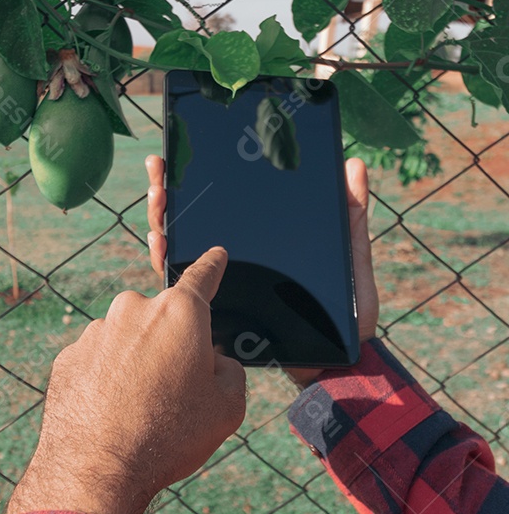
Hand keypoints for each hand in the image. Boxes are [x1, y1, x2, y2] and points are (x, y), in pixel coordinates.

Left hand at [7, 248, 246, 513]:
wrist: (95, 472)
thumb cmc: (168, 436)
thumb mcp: (227, 408)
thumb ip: (230, 371)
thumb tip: (215, 361)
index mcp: (179, 312)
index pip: (202, 276)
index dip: (212, 266)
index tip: (215, 255)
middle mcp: (133, 308)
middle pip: (162, 319)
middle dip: (172, 345)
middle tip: (176, 392)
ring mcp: (95, 332)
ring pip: (127, 341)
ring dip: (137, 364)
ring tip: (141, 412)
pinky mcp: (68, 356)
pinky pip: (98, 362)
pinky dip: (106, 380)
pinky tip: (112, 415)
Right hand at [146, 154, 379, 386]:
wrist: (340, 359)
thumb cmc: (350, 311)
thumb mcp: (352, 254)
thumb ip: (351, 213)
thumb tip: (354, 164)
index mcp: (265, 240)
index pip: (225, 203)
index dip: (199, 178)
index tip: (182, 154)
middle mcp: (239, 258)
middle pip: (194, 218)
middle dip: (169, 190)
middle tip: (158, 168)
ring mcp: (226, 281)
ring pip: (182, 244)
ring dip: (162, 218)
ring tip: (158, 194)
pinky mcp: (219, 306)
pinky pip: (183, 283)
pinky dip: (167, 261)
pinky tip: (160, 242)